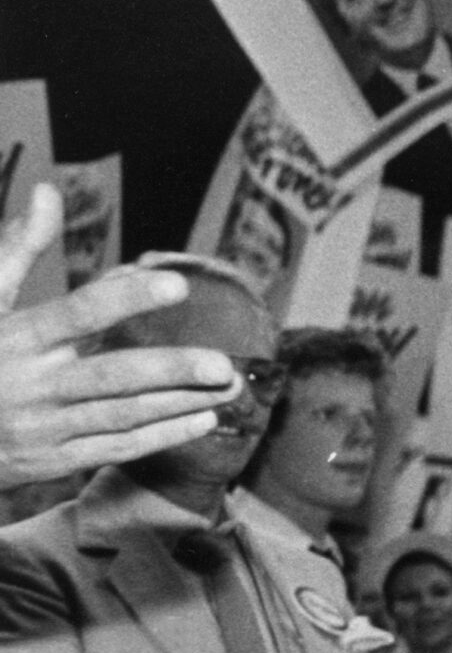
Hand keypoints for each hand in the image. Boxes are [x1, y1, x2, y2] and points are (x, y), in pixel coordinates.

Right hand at [0, 183, 239, 487]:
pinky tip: (204, 419)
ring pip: (123, 414)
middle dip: (172, 370)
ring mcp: (44, 426)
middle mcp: (33, 384)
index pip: (80, 313)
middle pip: (112, 375)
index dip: (129, 299)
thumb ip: (18, 249)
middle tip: (225, 364)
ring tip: (230, 387)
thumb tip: (46, 192)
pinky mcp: (54, 459)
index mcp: (17, 339)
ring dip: (181, 403)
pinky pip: (117, 447)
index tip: (178, 285)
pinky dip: (163, 436)